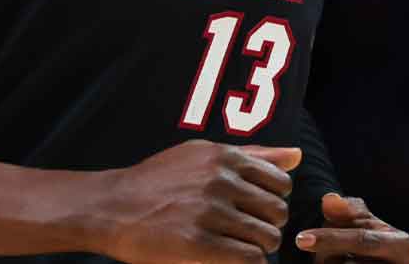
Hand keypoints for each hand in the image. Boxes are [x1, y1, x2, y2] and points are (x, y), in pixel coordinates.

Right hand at [95, 139, 299, 263]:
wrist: (112, 206)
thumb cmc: (158, 181)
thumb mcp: (202, 156)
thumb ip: (253, 155)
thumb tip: (296, 156)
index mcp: (224, 158)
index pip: (280, 183)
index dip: (272, 201)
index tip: (254, 210)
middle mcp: (221, 181)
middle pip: (277, 212)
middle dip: (267, 226)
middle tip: (247, 233)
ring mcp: (210, 212)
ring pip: (267, 237)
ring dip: (258, 248)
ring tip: (238, 248)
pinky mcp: (199, 244)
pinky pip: (249, 259)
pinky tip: (232, 260)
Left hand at [295, 193, 408, 262]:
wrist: (377, 262)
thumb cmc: (368, 242)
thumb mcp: (361, 222)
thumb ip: (345, 210)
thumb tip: (330, 199)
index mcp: (402, 245)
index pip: (361, 240)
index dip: (330, 238)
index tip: (301, 238)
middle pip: (349, 263)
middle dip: (327, 255)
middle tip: (309, 244)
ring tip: (333, 258)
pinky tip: (335, 263)